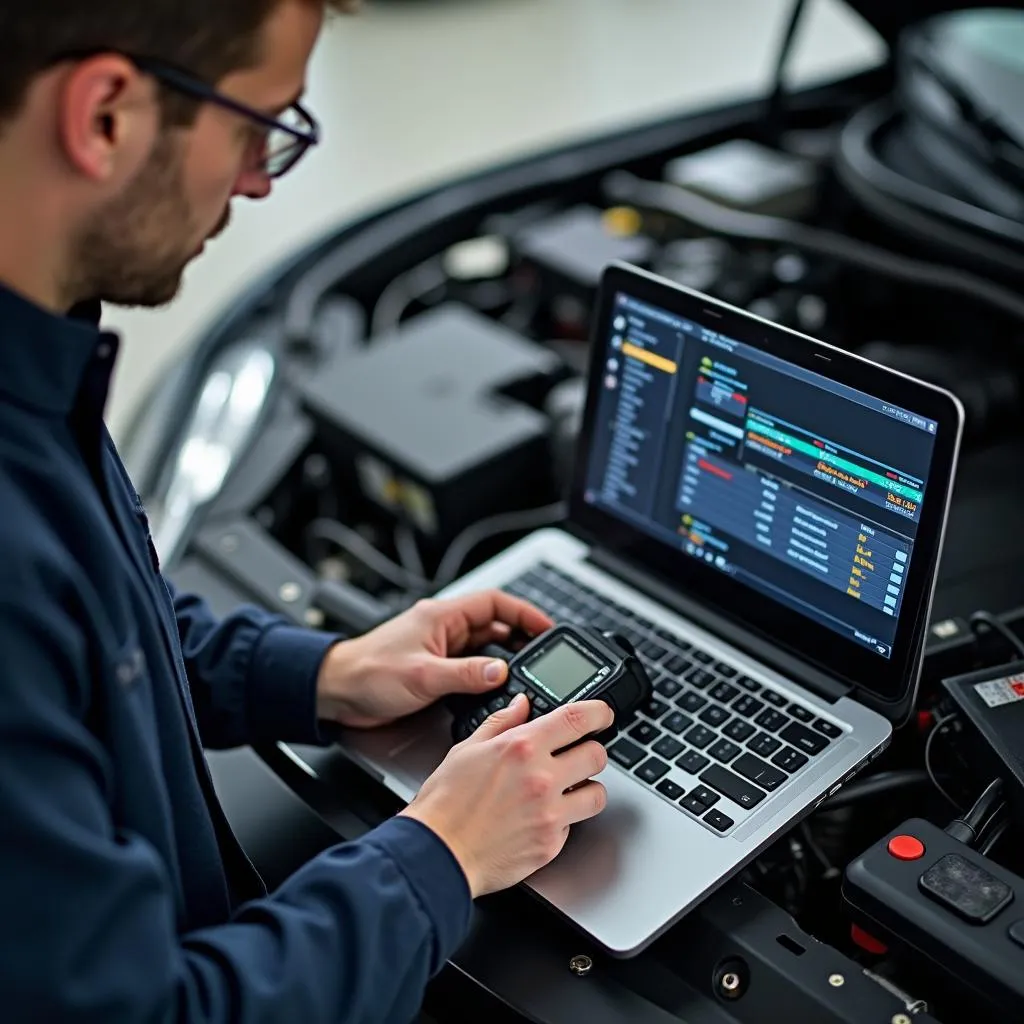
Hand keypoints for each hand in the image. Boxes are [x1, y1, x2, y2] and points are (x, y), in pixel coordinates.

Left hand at [316, 591, 552, 728]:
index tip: (546, 628)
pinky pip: (471, 667)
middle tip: (543, 657)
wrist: (336, 693)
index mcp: (442, 616)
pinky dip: (487, 676)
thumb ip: (464, 674)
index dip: (524, 613)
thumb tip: (500, 673)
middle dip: (520, 638)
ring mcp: (440, 649)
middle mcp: (443, 629)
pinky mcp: (435, 670)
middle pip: (493, 626)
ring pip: (484, 648)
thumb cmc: (367, 673)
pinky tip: (496, 690)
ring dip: (505, 659)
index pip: (494, 603)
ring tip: (528, 675)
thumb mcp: (422, 675)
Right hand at [400, 695, 613, 896]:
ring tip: (567, 790)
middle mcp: (541, 778)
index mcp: (522, 747)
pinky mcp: (550, 845)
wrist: (437, 853)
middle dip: (592, 752)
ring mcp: (550, 814)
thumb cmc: (445, 804)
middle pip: (597, 756)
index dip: (599, 712)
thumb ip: (501, 723)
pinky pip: (573, 827)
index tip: (602, 715)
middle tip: (579, 755)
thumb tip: (521, 706)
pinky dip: (563, 821)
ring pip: (597, 794)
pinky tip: (540, 818)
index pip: (577, 718)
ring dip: (586, 789)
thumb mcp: (466, 749)